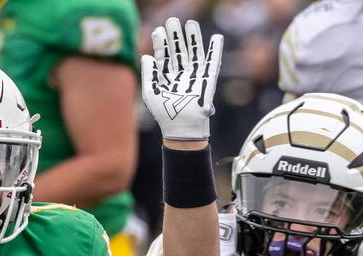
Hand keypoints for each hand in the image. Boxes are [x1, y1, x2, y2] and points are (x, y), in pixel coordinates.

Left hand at [141, 18, 223, 140]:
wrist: (181, 127)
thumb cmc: (163, 113)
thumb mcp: (150, 93)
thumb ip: (148, 74)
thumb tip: (146, 56)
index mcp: (165, 76)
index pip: (163, 55)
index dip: (161, 43)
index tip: (158, 30)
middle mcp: (180, 74)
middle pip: (178, 50)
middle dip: (175, 36)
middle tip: (172, 20)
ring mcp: (194, 76)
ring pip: (193, 52)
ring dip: (193, 38)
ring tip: (190, 24)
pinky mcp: (207, 80)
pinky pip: (212, 62)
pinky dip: (215, 51)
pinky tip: (216, 38)